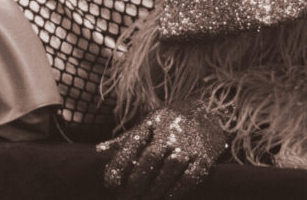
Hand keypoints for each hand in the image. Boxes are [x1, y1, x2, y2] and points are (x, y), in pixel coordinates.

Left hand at [98, 105, 225, 199]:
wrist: (207, 115)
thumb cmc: (169, 124)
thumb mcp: (146, 124)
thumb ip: (124, 140)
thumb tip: (99, 151)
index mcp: (152, 122)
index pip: (132, 143)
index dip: (119, 164)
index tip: (110, 183)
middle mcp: (171, 132)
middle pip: (150, 158)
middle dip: (137, 181)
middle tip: (126, 198)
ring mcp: (189, 145)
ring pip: (170, 169)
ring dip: (155, 188)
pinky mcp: (204, 158)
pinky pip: (190, 177)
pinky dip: (178, 190)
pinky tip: (166, 199)